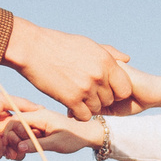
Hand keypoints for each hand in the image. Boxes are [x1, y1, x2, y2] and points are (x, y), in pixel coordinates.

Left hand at [0, 81, 34, 160]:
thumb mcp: (3, 100)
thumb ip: (23, 105)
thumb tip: (43, 109)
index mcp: (9, 124)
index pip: (27, 133)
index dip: (34, 132)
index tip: (40, 129)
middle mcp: (3, 136)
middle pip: (22, 146)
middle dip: (26, 142)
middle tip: (25, 136)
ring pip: (12, 154)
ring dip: (14, 146)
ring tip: (10, 137)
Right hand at [4, 18, 133, 119]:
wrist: (32, 49)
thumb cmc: (59, 45)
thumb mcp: (88, 44)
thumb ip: (110, 53)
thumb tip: (127, 60)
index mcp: (106, 61)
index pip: (125, 88)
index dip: (117, 92)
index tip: (106, 89)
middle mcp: (99, 75)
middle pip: (110, 100)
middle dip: (101, 99)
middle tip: (87, 93)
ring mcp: (85, 88)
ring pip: (97, 109)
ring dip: (88, 106)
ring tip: (77, 97)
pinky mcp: (70, 99)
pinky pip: (84, 116)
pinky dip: (78, 114)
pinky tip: (71, 105)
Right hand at [11, 105, 106, 153]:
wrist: (88, 134)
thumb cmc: (74, 138)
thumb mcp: (55, 143)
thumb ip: (36, 145)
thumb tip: (18, 148)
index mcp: (40, 116)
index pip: (15, 120)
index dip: (10, 133)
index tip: (14, 147)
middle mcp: (37, 116)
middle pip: (15, 126)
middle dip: (12, 140)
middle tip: (15, 155)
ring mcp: (38, 122)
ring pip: (20, 131)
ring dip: (18, 143)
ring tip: (20, 155)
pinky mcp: (40, 129)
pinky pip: (27, 135)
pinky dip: (24, 143)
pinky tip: (25, 152)